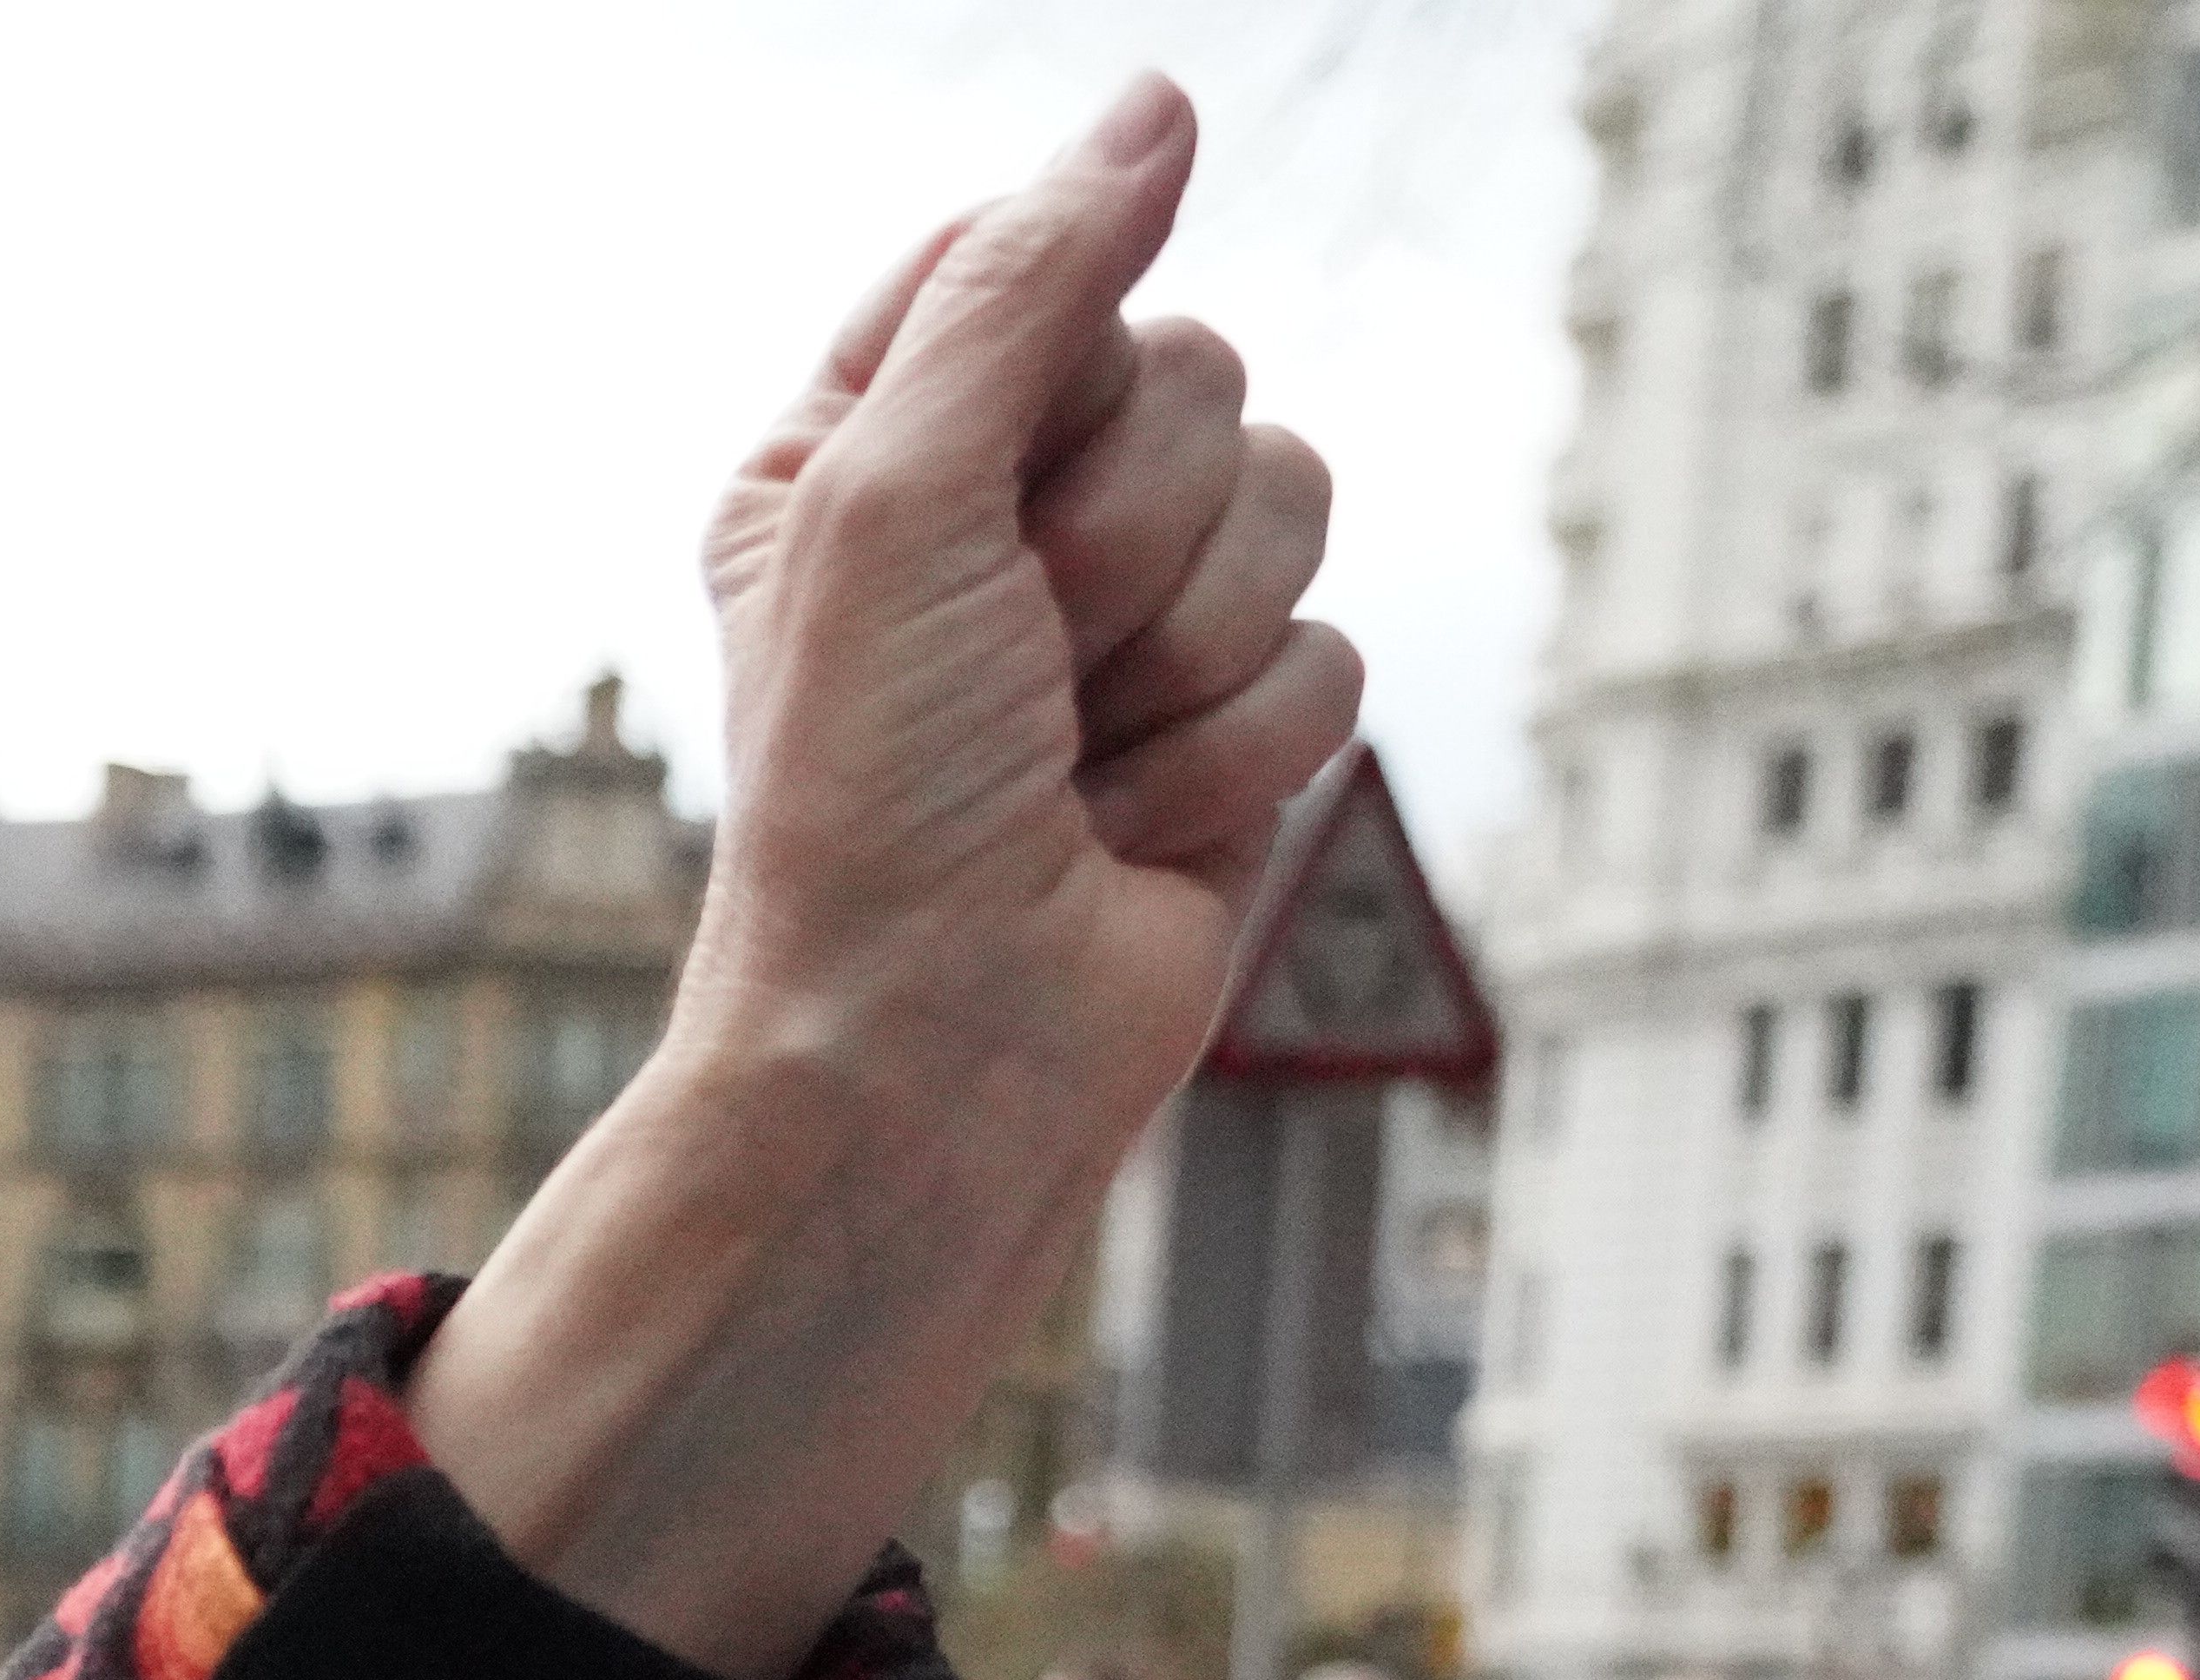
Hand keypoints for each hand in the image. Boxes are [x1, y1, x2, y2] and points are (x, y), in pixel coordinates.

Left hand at [688, 76, 1358, 1199]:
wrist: (932, 1052)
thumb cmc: (867, 799)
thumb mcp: (896, 495)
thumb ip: (1026, 282)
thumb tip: (1155, 108)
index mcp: (868, 444)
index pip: (1030, 264)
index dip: (1051, 361)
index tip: (994, 482)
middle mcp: (998, 515)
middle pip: (1200, 370)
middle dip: (1126, 530)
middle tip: (1025, 661)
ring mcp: (1125, 620)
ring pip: (1292, 498)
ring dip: (1185, 644)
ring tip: (1071, 758)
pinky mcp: (1229, 721)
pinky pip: (1333, 651)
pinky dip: (1234, 751)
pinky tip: (1129, 831)